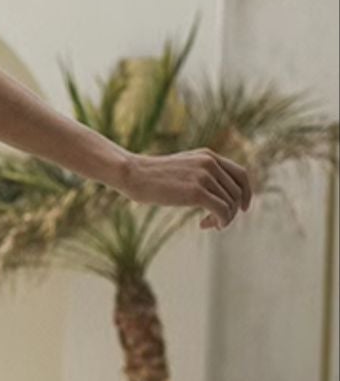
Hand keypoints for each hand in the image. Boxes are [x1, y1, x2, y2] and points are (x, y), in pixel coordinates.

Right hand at [120, 147, 252, 229]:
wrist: (133, 174)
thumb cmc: (151, 176)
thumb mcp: (181, 168)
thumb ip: (200, 174)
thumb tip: (214, 193)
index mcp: (208, 155)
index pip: (241, 174)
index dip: (246, 193)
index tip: (242, 209)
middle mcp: (210, 163)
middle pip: (237, 192)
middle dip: (231, 211)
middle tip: (216, 222)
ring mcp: (204, 176)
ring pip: (230, 204)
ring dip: (223, 219)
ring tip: (207, 224)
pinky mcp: (197, 192)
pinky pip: (222, 211)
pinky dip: (221, 222)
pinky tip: (205, 225)